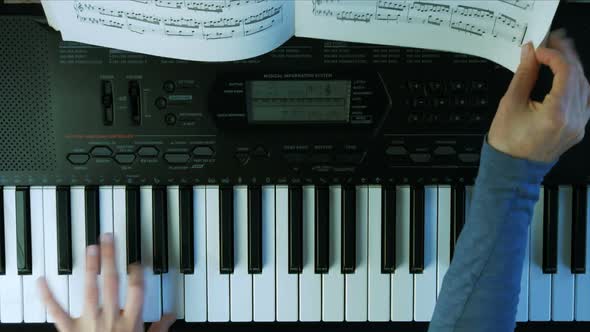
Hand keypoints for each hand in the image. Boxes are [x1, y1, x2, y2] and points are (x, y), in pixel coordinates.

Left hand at [37, 234, 175, 331]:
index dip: (137, 272)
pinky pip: (57, 311)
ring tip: (90, 248)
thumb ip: (159, 328)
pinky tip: (42, 281)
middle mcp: (110, 317)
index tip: (136, 261)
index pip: (136, 289)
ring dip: (90, 267)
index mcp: (130, 321)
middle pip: (112, 282)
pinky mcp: (69, 330)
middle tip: (108, 237)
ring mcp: (89, 322)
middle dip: (111, 257)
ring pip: (89, 289)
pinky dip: (48, 296)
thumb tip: (172, 316)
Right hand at [489, 29, 589, 161]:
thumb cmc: (507, 142)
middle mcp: (574, 119)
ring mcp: (579, 125)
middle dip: (566, 56)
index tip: (539, 49)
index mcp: (557, 113)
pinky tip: (566, 77)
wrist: (511, 168)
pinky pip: (584, 100)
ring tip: (559, 56)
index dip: (554, 55)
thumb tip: (530, 53)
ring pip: (585, 87)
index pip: (566, 72)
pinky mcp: (578, 128)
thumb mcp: (510, 103)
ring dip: (573, 69)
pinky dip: (576, 85)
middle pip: (579, 77)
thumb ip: (524, 74)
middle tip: (552, 42)